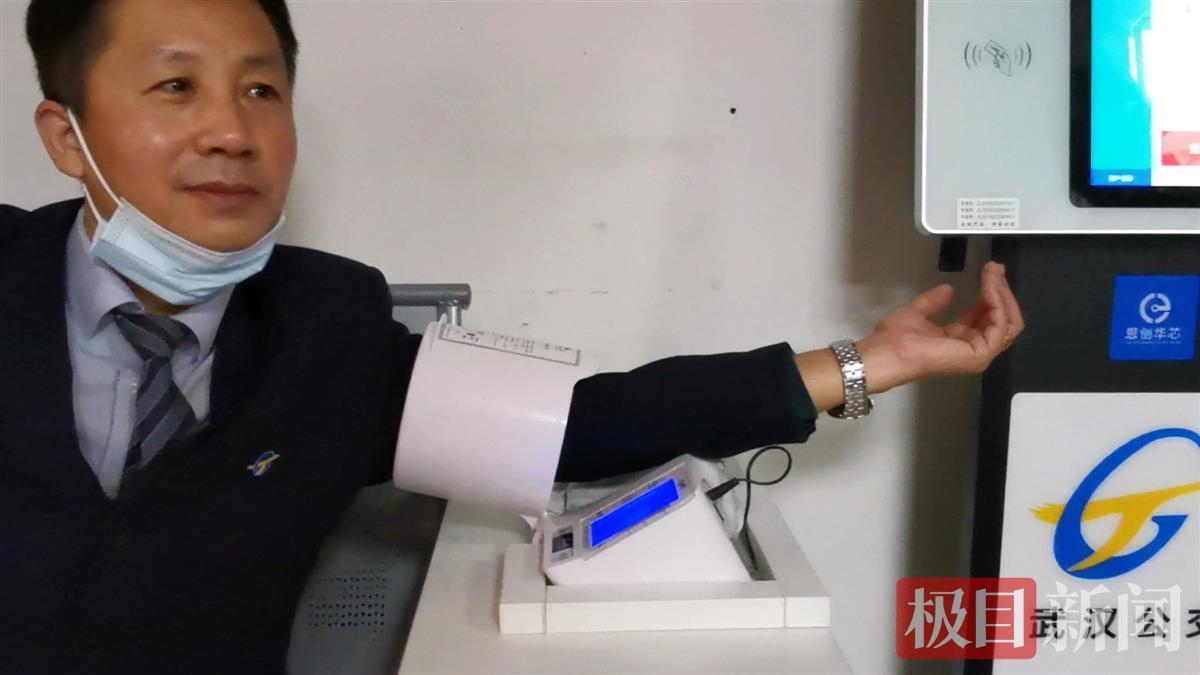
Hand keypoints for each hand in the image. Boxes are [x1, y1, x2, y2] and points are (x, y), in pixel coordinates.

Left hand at [857, 261, 1024, 393]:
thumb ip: (934, 302)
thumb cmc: (895, 337)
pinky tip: (990, 287)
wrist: (886, 352)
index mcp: (958, 340)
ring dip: (1002, 294)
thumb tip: (949, 289)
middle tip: (995, 268)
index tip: (989, 271)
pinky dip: (998, 303)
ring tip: (993, 273)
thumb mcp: (916, 312)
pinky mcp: (980, 354)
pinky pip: (1001, 326)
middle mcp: (972, 348)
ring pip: (1007, 322)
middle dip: (1001, 292)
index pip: (986, 317)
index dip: (990, 294)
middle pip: (1002, 319)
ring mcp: (979, 354)